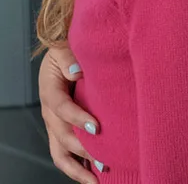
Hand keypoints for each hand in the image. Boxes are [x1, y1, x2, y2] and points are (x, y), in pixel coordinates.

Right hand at [39, 45, 100, 182]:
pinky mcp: (62, 131)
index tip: (96, 128)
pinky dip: (79, 166)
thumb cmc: (67, 51)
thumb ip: (70, 58)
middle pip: (61, 137)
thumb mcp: (65, 48)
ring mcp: (55, 125)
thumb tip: (77, 71)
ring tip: (98, 179)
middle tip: (105, 160)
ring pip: (60, 153)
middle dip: (82, 151)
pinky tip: (94, 175)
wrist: (62, 55)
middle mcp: (50, 113)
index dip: (77, 119)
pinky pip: (66, 153)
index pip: (61, 108)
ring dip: (78, 168)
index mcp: (50, 91)